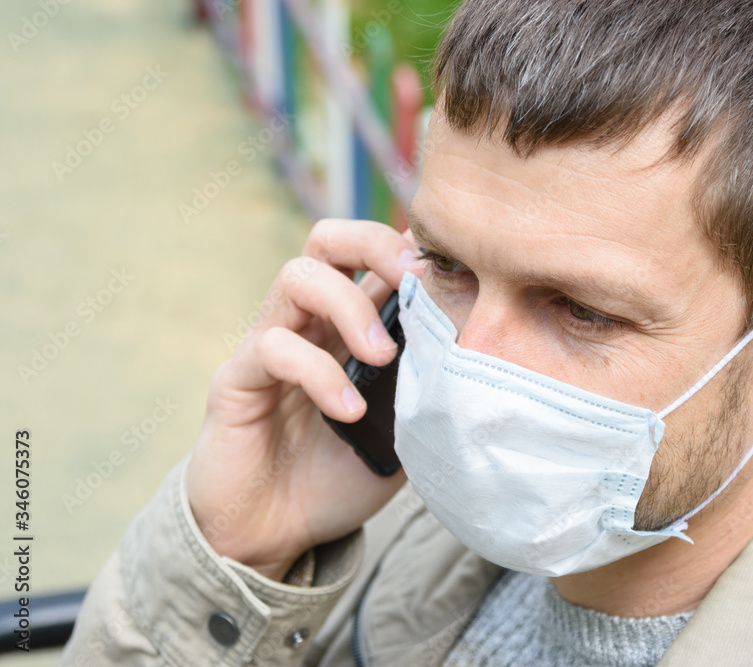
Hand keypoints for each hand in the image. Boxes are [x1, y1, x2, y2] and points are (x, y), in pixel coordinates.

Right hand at [185, 219, 423, 580]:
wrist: (273, 536)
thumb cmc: (338, 476)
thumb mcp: (401, 431)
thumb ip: (426, 390)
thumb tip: (477, 360)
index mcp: (348, 326)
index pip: (372, 255)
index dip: (410, 249)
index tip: (452, 276)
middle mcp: (308, 324)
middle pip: (328, 239)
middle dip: (375, 245)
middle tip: (412, 284)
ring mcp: (269, 346)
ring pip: (298, 276)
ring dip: (350, 307)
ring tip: (382, 357)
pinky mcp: (236, 380)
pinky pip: (273, 347)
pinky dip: (320, 373)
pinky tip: (348, 411)